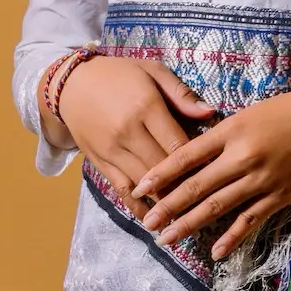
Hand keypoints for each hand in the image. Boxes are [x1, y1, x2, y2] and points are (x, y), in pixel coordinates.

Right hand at [48, 56, 216, 216]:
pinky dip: (138, 207)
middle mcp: (128, 132)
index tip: (219, 172)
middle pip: (165, 169)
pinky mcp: (100, 164)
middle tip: (210, 199)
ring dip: (166, 202)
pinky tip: (154, 218)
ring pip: (145, 184)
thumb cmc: (118, 74)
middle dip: (187, 185)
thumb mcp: (152, 72)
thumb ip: (181, 94)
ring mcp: (112, 151)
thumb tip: (210, 112)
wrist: (71, 85)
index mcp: (146, 107)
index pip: (179, 144)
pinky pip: (122, 191)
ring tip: (189, 218)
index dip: (201, 161)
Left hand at [134, 82, 290, 258]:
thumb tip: (192, 156)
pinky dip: (232, 237)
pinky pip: (250, 220)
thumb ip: (222, 135)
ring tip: (167, 238)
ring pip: (217, 207)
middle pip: (196, 186)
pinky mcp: (281, 195)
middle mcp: (242, 157)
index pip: (186, 155)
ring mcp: (262, 179)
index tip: (140, 187)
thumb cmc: (290, 109)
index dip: (161, 174)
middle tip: (146, 222)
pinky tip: (215, 251)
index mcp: (231, 131)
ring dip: (189, 224)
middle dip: (167, 207)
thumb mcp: (250, 113)